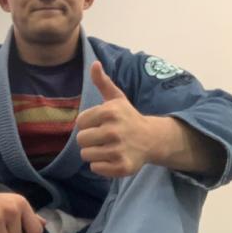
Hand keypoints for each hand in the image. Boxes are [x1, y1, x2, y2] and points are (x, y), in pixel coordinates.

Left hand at [76, 61, 152, 177]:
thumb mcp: (117, 98)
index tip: (101, 123)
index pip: (80, 122)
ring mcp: (118, 150)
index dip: (88, 124)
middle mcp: (113, 131)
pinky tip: (112, 157)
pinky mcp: (121, 167)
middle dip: (90, 139)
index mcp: (109, 112)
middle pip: (80, 140)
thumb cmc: (128, 117)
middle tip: (104, 137)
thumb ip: (103, 81)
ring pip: (86, 155)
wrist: (151, 139)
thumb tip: (94, 64)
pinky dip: (101, 165)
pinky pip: (95, 168)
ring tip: (108, 147)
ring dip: (94, 152)